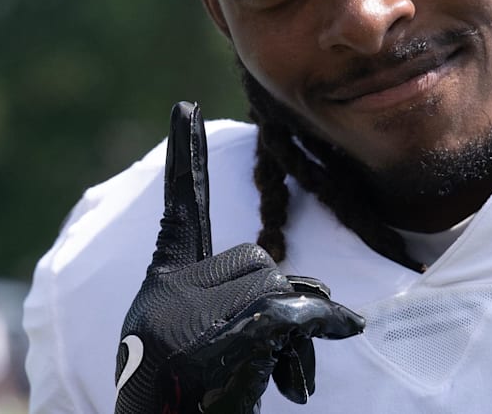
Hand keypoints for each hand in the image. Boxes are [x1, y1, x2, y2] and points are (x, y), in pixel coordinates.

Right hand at [114, 102, 363, 412]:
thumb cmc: (193, 398)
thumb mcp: (207, 340)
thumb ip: (241, 300)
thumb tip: (315, 297)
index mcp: (161, 286)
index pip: (179, 211)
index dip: (183, 159)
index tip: (184, 108)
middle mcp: (170, 291)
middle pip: (258, 260)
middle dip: (281, 300)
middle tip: (271, 347)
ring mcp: (194, 311)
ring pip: (281, 285)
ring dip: (297, 328)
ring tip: (275, 375)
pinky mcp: (225, 333)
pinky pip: (296, 312)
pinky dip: (324, 327)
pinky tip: (330, 349)